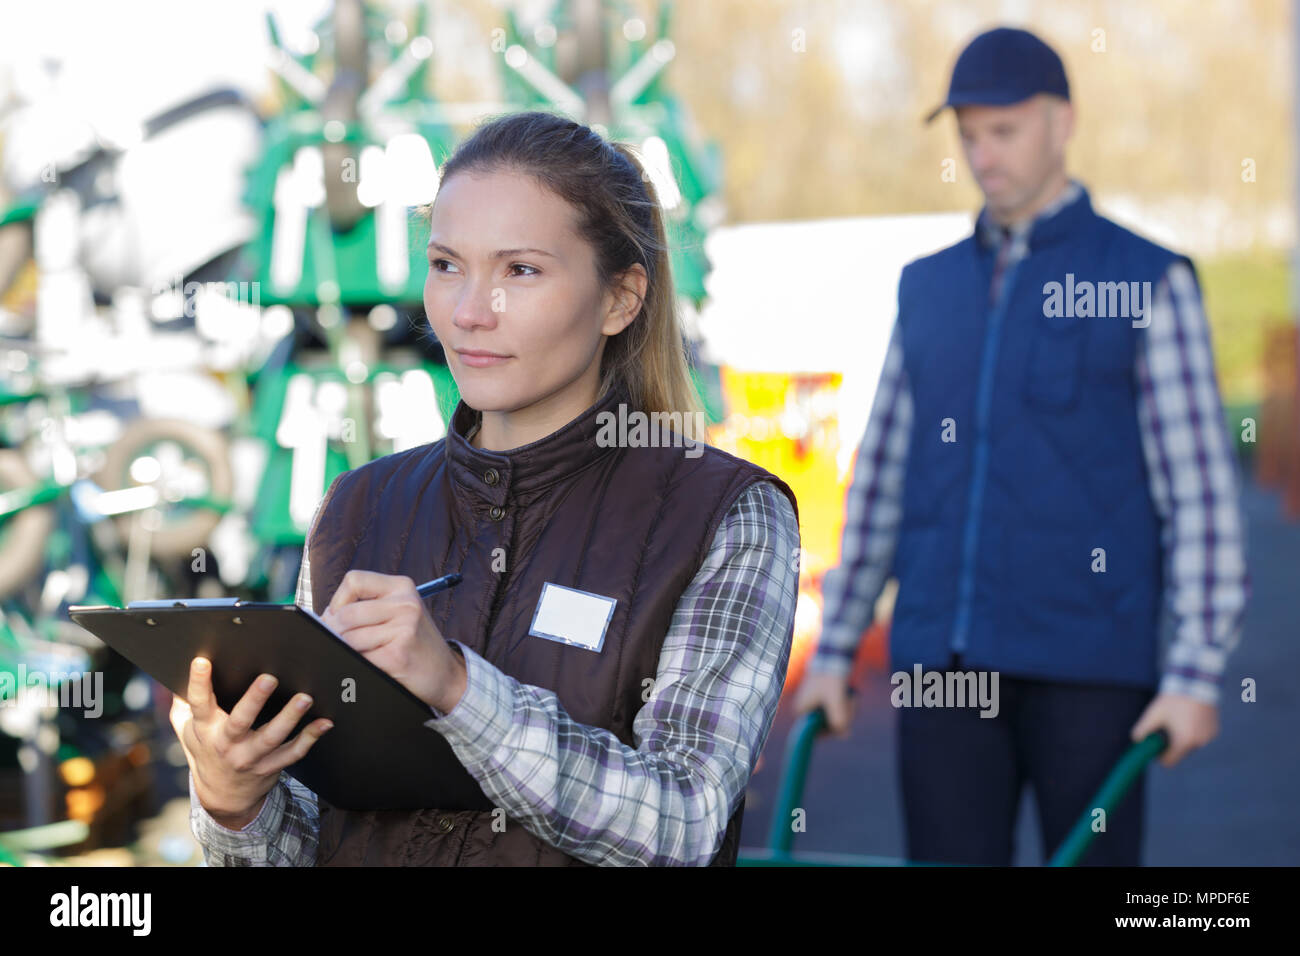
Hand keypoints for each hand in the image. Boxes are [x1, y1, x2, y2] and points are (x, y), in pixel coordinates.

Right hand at [169, 657, 333, 828]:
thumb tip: (179, 666)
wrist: (221, 794)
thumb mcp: (185, 728)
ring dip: (289, 718)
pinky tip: (324, 722)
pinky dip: (310, 738)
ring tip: (304, 698)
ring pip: (271, 738)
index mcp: (205, 729)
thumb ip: (182, 701)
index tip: (203, 661)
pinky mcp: (271, 766)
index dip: (199, 683)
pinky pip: (293, 753)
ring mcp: (250, 757)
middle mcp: (227, 744)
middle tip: (269, 678)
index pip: (199, 704)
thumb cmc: (205, 748)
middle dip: (254, 700)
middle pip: (240, 722)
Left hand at [321, 570, 466, 712]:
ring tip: (363, 655)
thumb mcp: (398, 612)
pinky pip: (360, 658)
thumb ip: (366, 607)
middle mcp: (406, 603)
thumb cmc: (414, 643)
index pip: (354, 580)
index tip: (338, 616)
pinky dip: (357, 665)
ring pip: (349, 638)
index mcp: (402, 586)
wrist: (447, 674)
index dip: (337, 600)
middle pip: (346, 613)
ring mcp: (404, 629)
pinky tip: (371, 666)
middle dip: (335, 632)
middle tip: (341, 642)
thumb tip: (323, 618)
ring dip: (347, 651)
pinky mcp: (398, 655)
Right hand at [792, 668, 853, 736]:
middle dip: (842, 717)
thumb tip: (844, 735)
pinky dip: (844, 703)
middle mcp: (805, 707)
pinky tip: (851, 695)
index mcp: (801, 710)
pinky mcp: (823, 695)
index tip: (844, 727)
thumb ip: (839, 720)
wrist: (833, 656)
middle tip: (852, 705)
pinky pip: (836, 706)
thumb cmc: (830, 680)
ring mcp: (815, 701)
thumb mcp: (836, 701)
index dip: (831, 731)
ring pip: (834, 714)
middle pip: (826, 723)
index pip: (815, 732)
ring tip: (853, 697)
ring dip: (846, 709)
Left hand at [1130, 692, 1218, 766]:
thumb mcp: (1154, 714)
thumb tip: (1136, 740)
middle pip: (1180, 753)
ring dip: (1183, 738)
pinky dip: (1193, 732)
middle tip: (1165, 728)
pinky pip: (1200, 737)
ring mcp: (1208, 737)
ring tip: (1177, 720)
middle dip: (1171, 744)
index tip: (1154, 747)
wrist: (1195, 684)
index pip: (1169, 761)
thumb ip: (1143, 729)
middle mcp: (1199, 743)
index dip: (1159, 756)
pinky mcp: (1214, 730)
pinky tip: (1188, 717)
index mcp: (1183, 742)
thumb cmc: (1173, 700)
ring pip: (1190, 745)